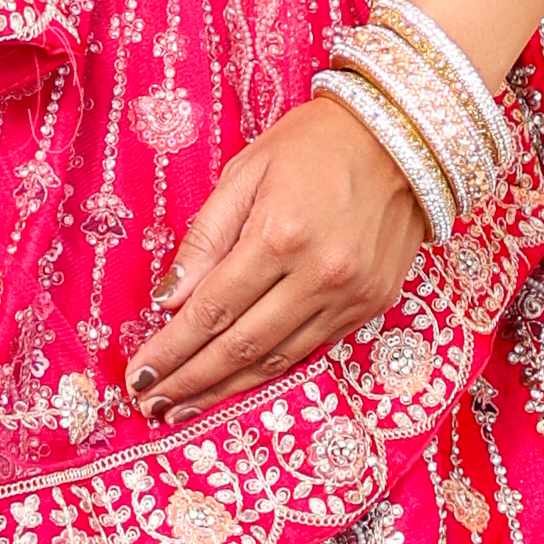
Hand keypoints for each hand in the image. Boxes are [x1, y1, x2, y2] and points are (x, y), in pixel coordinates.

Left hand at [129, 92, 427, 420]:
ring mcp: (351, 296)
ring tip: (184, 407)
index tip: (139, 374)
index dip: (172, 349)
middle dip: (190, 380)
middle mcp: (319, 275)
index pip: (211, 310)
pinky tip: (238, 382)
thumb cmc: (315, 144)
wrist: (404, 136)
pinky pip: (311, 350)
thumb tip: (168, 300)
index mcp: (280, 235)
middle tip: (151, 404)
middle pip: (240, 346)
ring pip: (276, 361)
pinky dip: (270, 371)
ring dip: (225, 389)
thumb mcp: (246, 171)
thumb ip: (205, 237)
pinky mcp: (372, 304)